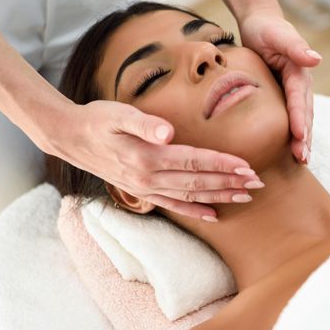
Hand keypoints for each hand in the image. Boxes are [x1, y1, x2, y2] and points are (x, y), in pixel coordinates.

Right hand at [46, 100, 261, 221]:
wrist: (70, 138)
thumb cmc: (97, 120)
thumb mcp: (116, 113)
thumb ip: (143, 122)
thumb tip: (168, 132)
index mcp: (147, 157)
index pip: (193, 160)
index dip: (222, 164)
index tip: (247, 166)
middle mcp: (148, 178)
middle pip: (197, 181)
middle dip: (230, 183)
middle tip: (258, 183)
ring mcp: (144, 188)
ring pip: (190, 196)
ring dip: (219, 197)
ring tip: (245, 197)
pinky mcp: (141, 191)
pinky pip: (173, 205)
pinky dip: (195, 211)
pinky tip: (213, 215)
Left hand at [239, 13, 321, 162]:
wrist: (260, 23)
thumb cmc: (266, 28)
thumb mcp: (277, 34)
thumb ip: (295, 46)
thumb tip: (316, 59)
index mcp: (299, 71)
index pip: (299, 99)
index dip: (300, 118)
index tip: (299, 136)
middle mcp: (300, 84)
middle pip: (305, 113)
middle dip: (305, 136)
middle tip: (303, 158)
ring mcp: (294, 90)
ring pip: (301, 118)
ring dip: (303, 139)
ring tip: (302, 160)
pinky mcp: (284, 95)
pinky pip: (290, 117)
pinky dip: (293, 134)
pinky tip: (291, 150)